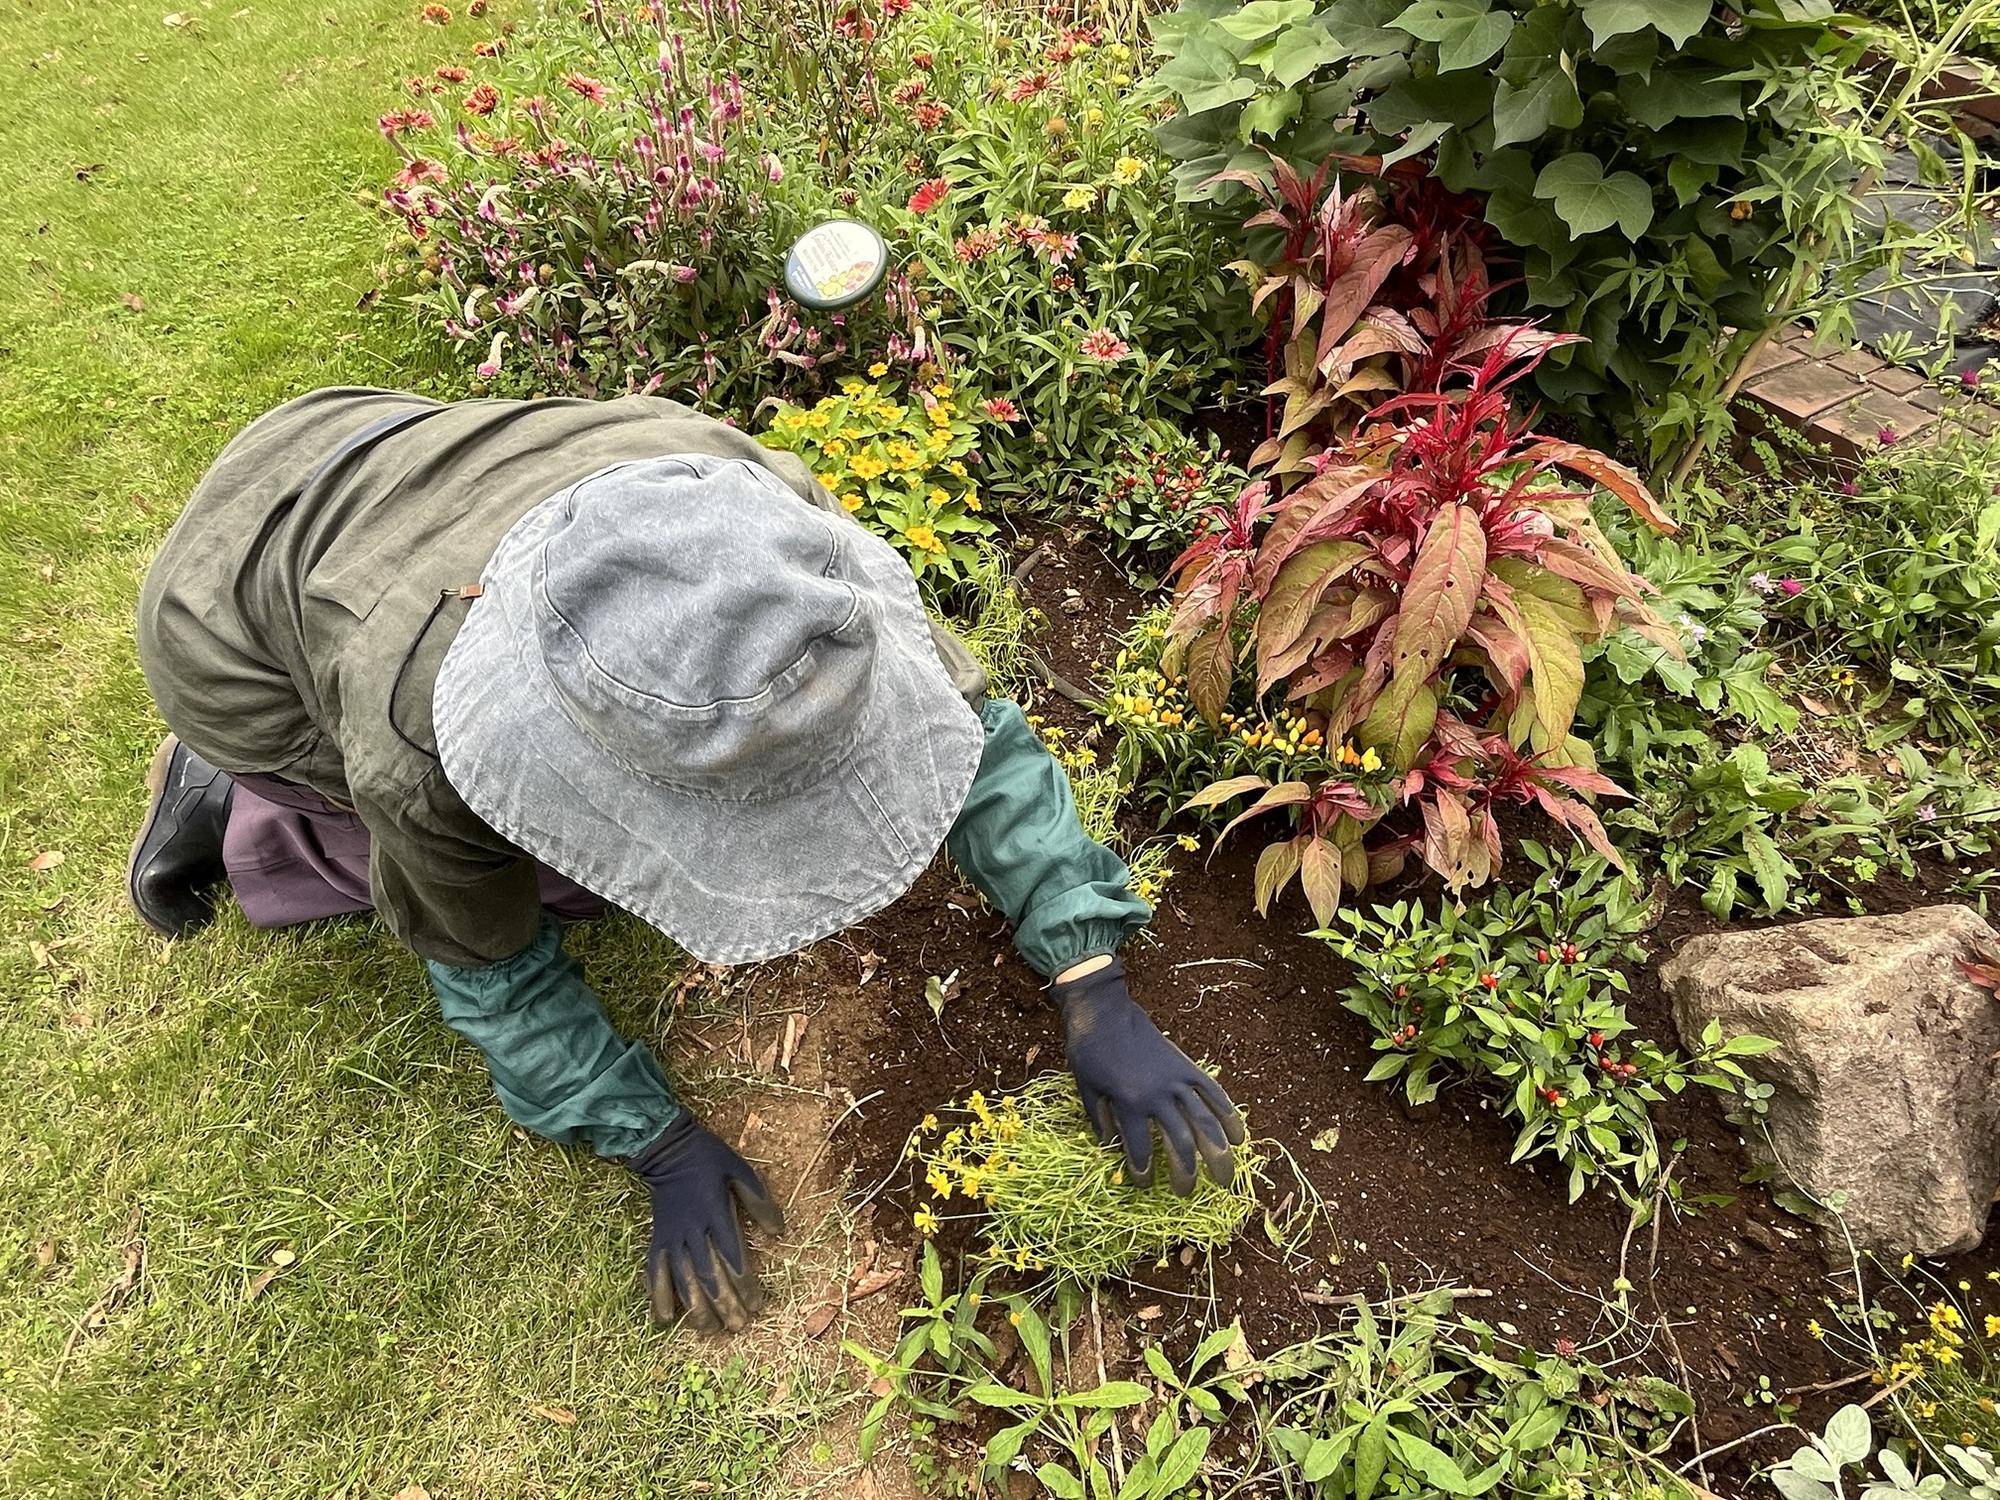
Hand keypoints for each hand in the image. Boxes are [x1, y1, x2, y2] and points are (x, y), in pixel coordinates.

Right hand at [627, 1112, 784, 1332]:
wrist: (668, 1150)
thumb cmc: (710, 1160)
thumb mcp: (741, 1171)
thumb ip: (760, 1202)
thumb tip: (780, 1233)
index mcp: (716, 1214)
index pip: (733, 1258)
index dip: (745, 1285)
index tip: (758, 1304)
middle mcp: (693, 1231)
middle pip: (709, 1276)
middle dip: (724, 1304)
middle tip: (738, 1327)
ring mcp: (672, 1238)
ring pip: (683, 1280)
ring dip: (695, 1308)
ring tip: (709, 1330)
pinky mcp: (656, 1240)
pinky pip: (654, 1272)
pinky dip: (658, 1296)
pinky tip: (665, 1319)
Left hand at [1051, 958, 1246, 1194]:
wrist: (1104, 1011)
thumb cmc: (1089, 1050)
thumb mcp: (1085, 1089)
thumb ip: (1100, 1121)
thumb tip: (1110, 1149)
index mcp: (1129, 1103)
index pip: (1140, 1150)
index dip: (1143, 1173)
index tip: (1145, 1185)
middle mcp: (1158, 1095)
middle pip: (1181, 1143)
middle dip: (1186, 1174)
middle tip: (1187, 1194)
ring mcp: (1177, 1080)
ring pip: (1206, 1123)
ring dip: (1218, 1154)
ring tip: (1225, 1178)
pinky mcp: (1187, 1067)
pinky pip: (1214, 1094)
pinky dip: (1229, 1116)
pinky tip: (1239, 1137)